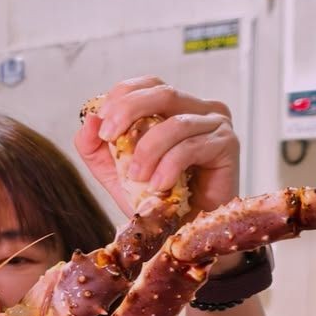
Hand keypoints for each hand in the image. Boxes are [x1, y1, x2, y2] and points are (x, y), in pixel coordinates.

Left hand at [74, 76, 239, 218]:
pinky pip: (191, 147)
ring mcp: (216, 124)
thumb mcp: (114, 173)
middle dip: (129, 112)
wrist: (183, 231)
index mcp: (173, 107)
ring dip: (148, 150)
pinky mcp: (228, 145)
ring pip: (176, 123)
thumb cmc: (155, 199)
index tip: (101, 124)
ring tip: (136, 177)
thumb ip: (96, 148)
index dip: (122, 96)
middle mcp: (198, 108)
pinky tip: (158, 186)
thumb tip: (88, 120)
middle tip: (108, 137)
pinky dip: (168, 166)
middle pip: (162, 92)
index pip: (148, 84)